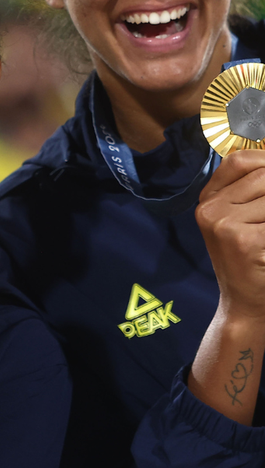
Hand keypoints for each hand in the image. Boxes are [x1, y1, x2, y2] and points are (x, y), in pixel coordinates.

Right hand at [187, 150, 264, 422]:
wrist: (246, 307)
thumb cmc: (253, 262)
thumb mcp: (243, 222)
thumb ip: (252, 194)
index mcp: (208, 200)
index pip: (240, 160)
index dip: (264, 161)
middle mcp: (208, 208)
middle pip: (262, 175)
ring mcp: (221, 223)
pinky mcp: (240, 239)